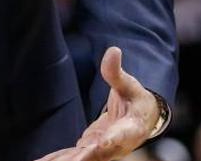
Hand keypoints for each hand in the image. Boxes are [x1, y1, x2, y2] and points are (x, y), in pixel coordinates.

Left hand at [33, 47, 158, 160]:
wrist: (142, 118)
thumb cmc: (137, 100)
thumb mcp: (129, 85)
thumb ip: (117, 72)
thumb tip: (113, 50)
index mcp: (127, 130)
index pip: (115, 138)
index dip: (105, 144)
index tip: (93, 146)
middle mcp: (113, 145)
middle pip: (95, 155)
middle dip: (79, 159)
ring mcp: (100, 149)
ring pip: (80, 158)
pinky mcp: (89, 148)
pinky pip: (72, 155)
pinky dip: (57, 159)